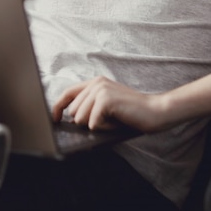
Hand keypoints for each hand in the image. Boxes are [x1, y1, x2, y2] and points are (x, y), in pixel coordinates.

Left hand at [52, 76, 167, 132]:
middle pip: (73, 112)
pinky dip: (104, 128)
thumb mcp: (107, 105)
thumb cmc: (132, 113)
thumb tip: (70, 119)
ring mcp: (100, 90)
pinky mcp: (105, 100)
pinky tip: (116, 121)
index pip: (68, 93)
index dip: (58, 107)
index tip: (55, 119)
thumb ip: (90, 106)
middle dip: (87, 122)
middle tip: (108, 120)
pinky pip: (92, 124)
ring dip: (96, 126)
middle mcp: (96, 83)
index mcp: (95, 82)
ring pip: (80, 119)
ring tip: (113, 120)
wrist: (155, 111)